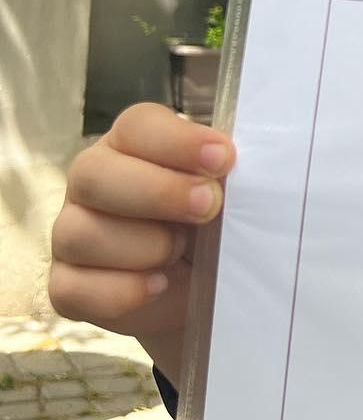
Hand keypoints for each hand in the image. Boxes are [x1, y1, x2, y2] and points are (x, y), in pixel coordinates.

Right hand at [49, 103, 234, 376]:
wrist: (210, 293)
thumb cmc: (219, 229)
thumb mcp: (232, 200)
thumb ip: (229, 180)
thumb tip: (239, 172)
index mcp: (134, 146)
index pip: (138, 126)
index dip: (178, 141)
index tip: (224, 158)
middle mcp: (95, 183)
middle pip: (94, 173)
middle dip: (157, 191)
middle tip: (208, 206)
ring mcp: (72, 234)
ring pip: (80, 233)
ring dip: (142, 246)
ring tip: (181, 254)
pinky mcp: (68, 285)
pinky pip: (72, 289)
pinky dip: (120, 291)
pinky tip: (159, 286)